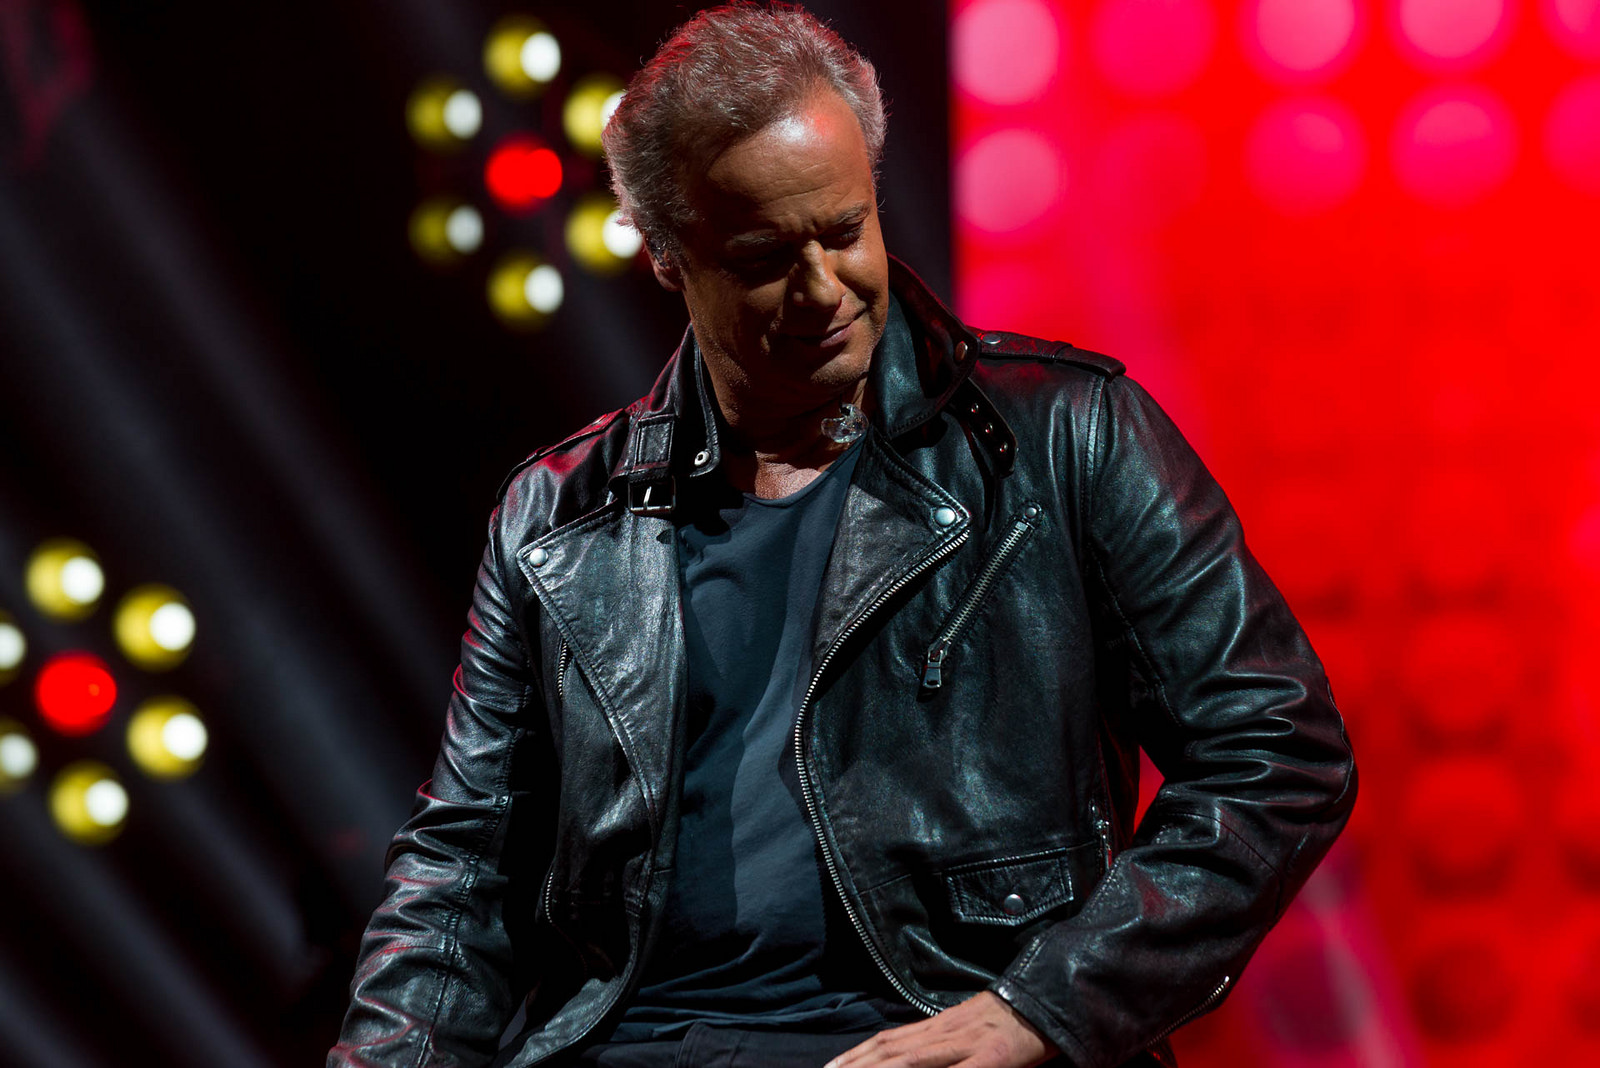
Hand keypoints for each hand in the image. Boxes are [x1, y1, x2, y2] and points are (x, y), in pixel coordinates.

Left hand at [824, 991, 1058, 1067]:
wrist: (1049, 1002)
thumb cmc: (1008, 1024)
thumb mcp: (966, 1029)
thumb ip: (936, 1045)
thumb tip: (902, 1056)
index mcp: (938, 1027)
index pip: (888, 1042)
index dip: (856, 1056)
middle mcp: (945, 1033)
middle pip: (892, 1052)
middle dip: (857, 1067)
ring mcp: (967, 1045)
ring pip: (913, 1061)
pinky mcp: (992, 1059)